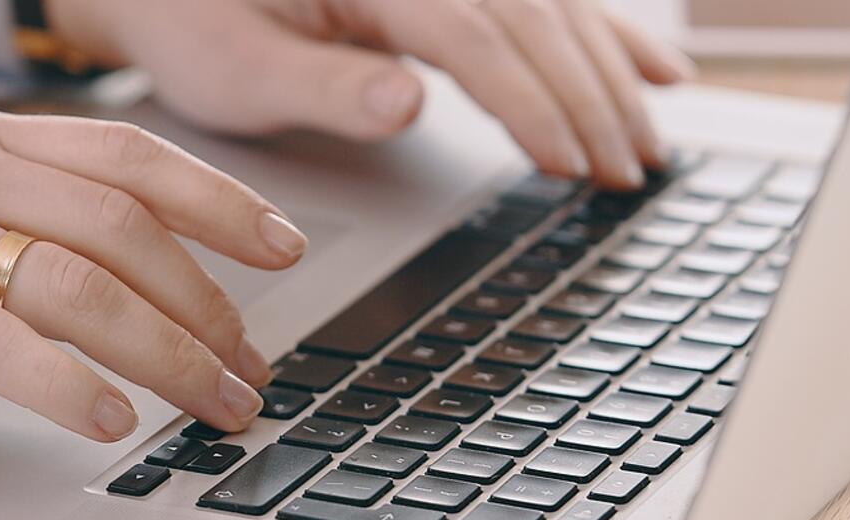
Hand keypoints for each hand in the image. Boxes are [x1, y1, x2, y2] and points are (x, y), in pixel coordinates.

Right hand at [0, 107, 304, 441]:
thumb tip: (92, 261)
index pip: (124, 156)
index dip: (218, 201)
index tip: (283, 248)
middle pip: (125, 227)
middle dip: (212, 305)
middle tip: (255, 368)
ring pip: (83, 286)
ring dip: (170, 355)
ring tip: (215, 406)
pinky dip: (71, 386)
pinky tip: (113, 422)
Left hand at [47, 0, 694, 189]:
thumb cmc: (191, 19)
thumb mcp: (235, 71)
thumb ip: (325, 88)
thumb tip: (409, 102)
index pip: (475, 34)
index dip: (531, 101)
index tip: (569, 163)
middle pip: (531, 16)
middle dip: (589, 96)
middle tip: (625, 173)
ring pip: (551, 6)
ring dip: (609, 73)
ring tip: (646, 144)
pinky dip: (604, 34)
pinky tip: (658, 70)